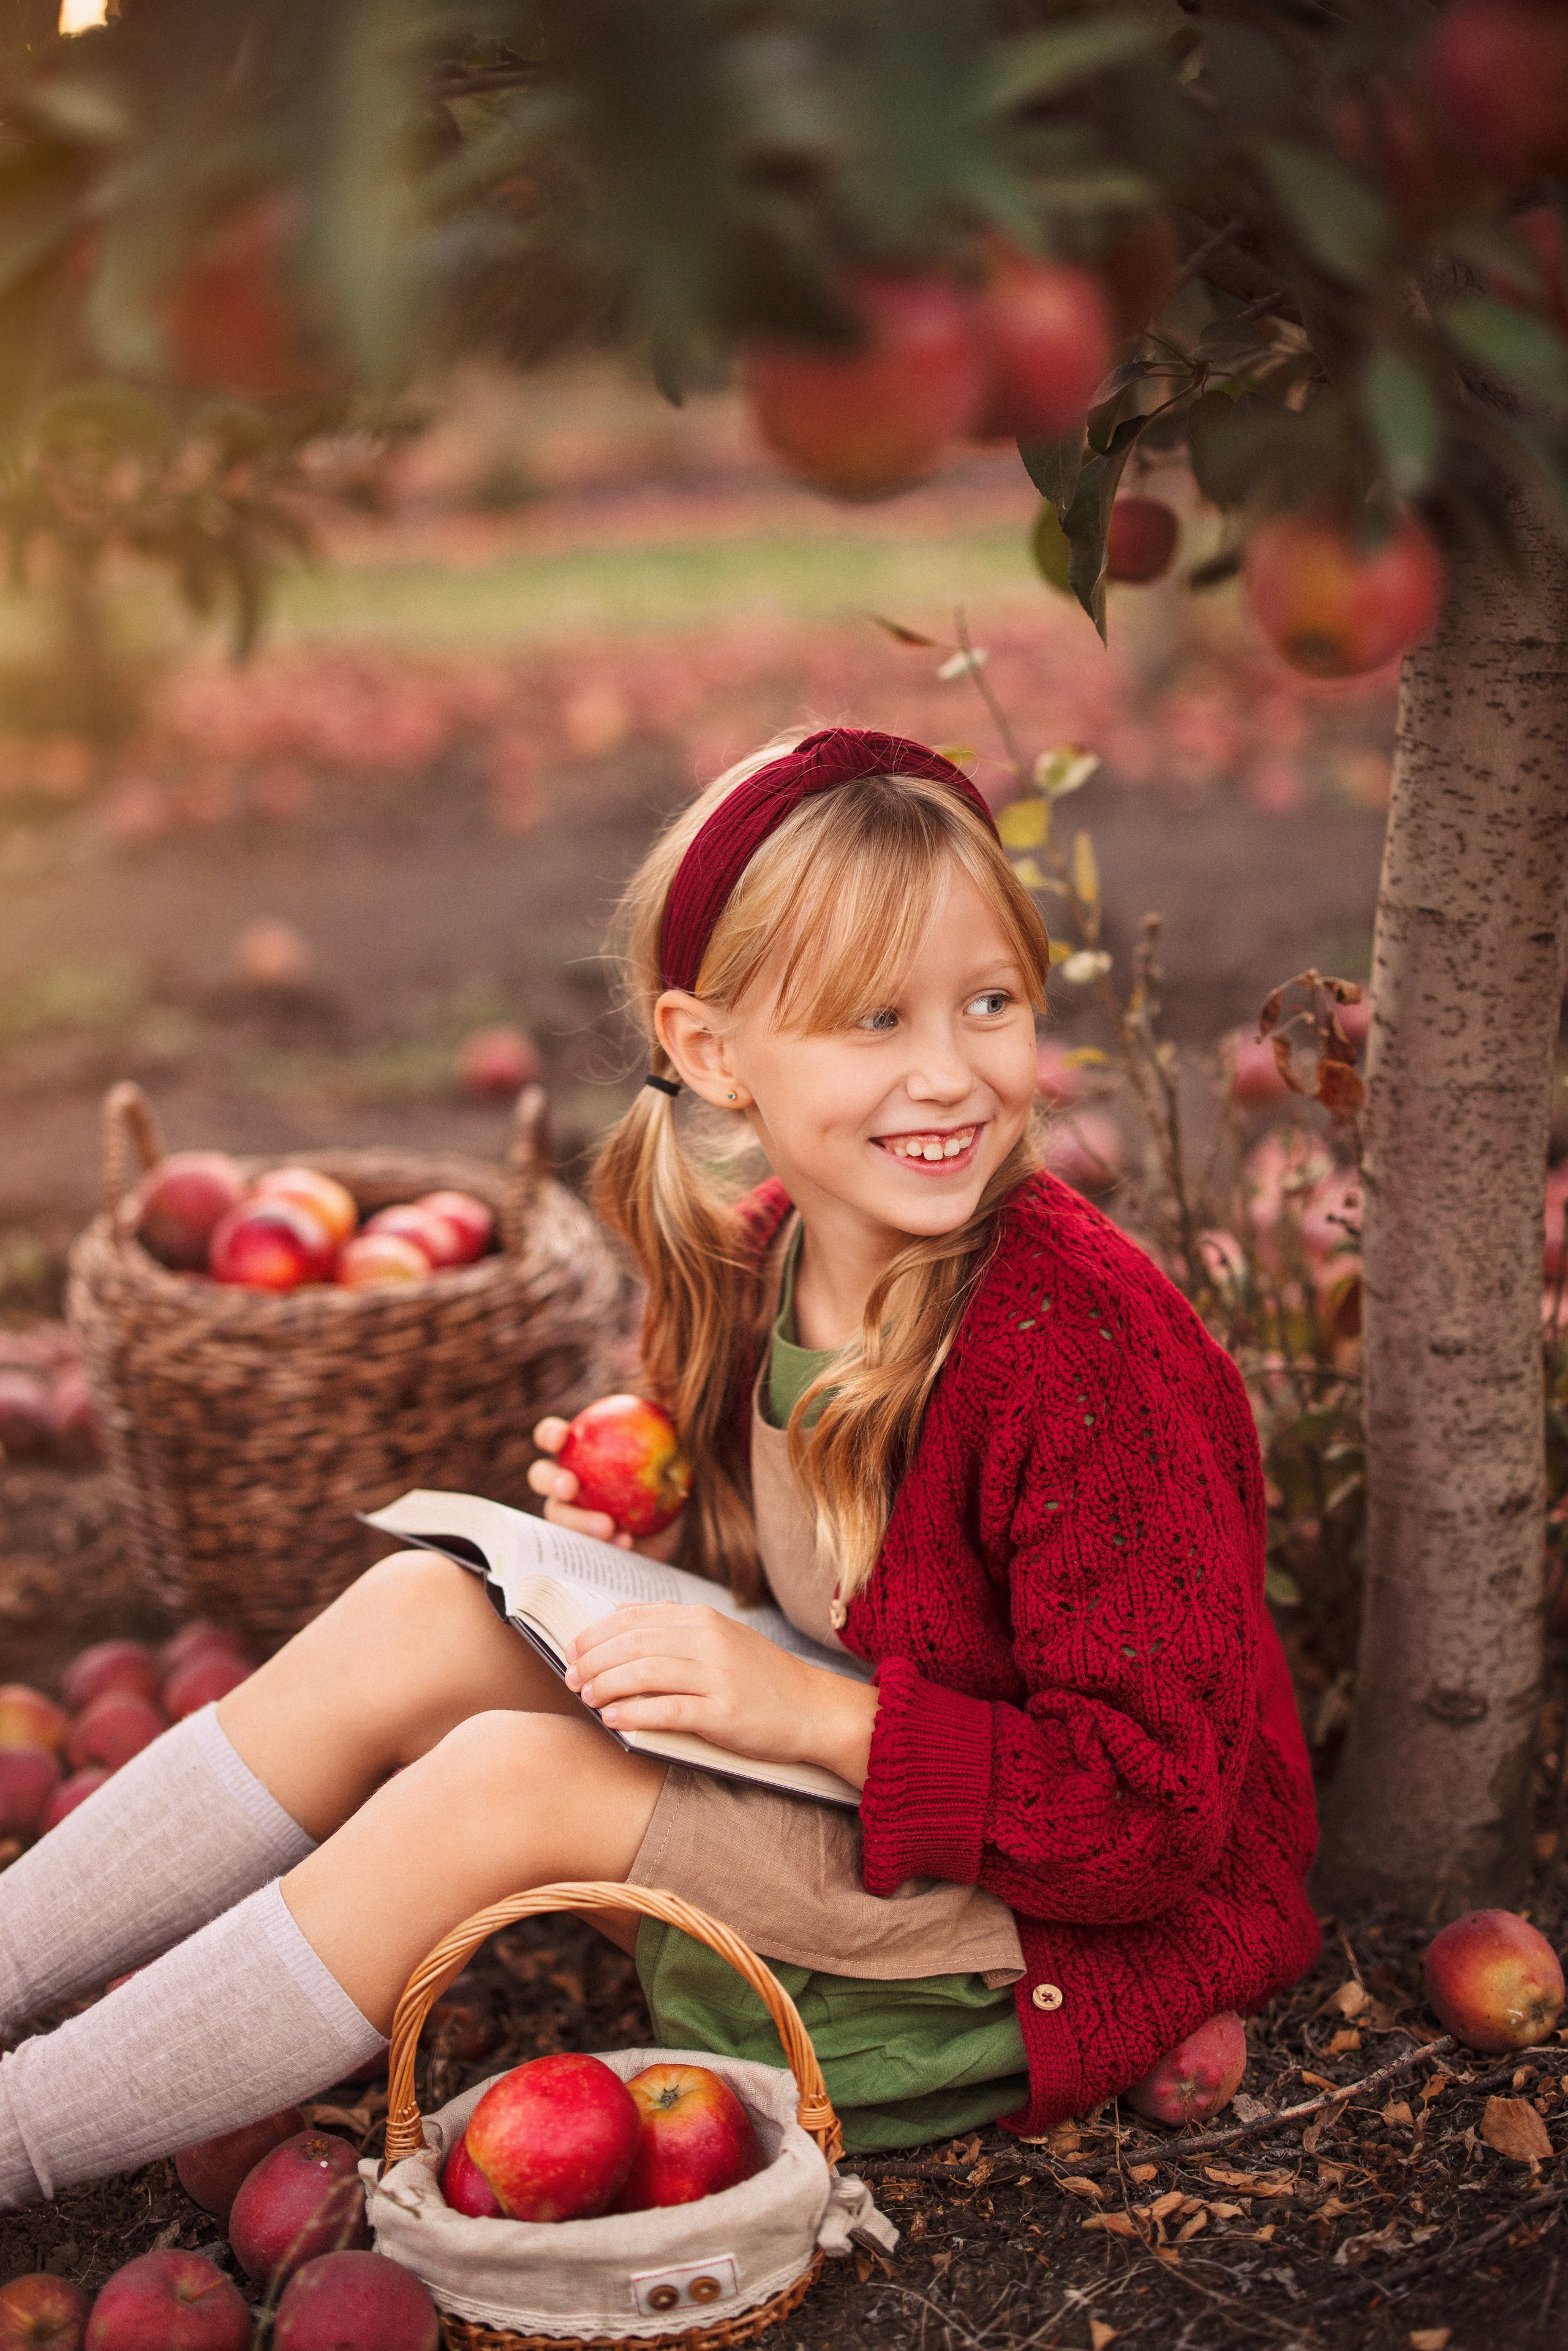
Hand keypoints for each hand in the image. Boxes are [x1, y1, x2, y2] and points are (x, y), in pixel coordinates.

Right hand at [528, 1415, 684, 1559]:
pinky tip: (625, 1543)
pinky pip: (583, 1548)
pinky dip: (603, 1545)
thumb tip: (670, 1403)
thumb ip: (669, 1428)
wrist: (680, 1528)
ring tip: (607, 1527)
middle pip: (541, 1477)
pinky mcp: (584, 1547)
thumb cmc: (673, 1479)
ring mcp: (572, 1516)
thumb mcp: (677, 1453)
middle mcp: (569, 1483)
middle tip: (571, 1487)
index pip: (552, 1437)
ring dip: (577, 1521)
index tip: (561, 1437)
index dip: (549, 1434)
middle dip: (550, 1479)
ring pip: (557, 1517)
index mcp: (581, 1453)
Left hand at [563, 1603, 877, 1790]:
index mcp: (703, 1620)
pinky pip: (667, 1711)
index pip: (633, 1619)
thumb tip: (618, 1610)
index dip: (594, 1635)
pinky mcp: (724, 1713)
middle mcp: (709, 1641)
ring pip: (644, 1674)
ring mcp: (718, 1676)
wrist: (812, 1709)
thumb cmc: (759, 1677)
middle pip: (632, 1644)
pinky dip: (633, 1715)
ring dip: (606, 1686)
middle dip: (592, 1661)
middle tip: (569, 1679)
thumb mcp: (719, 1636)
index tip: (571, 1652)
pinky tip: (612, 1721)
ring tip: (586, 1698)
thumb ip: (670, 1622)